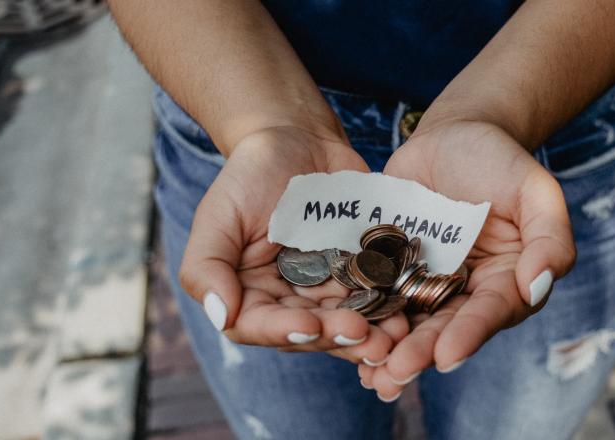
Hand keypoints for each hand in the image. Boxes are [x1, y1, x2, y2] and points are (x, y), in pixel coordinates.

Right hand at [178, 126, 408, 362]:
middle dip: (337, 336)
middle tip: (364, 334)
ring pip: (348, 322)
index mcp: (249, 293)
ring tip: (394, 335)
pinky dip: (391, 306)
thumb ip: (206, 266)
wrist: (298, 140)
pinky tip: (408, 310)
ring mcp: (328, 289)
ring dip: (372, 333)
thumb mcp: (218, 214)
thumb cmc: (250, 175)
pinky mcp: (361, 272)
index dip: (285, 331)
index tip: (310, 325)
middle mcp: (289, 300)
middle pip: (311, 332)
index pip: (260, 326)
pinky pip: (377, 295)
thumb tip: (221, 315)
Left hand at [359, 120, 575, 398]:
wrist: (453, 135)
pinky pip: (377, 296)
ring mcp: (426, 281)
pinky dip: (364, 318)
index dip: (469, 334)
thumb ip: (549, 238)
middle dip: (421, 352)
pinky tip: (344, 339)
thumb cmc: (500, 160)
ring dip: (389, 349)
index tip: (447, 356)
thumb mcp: (535, 190)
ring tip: (369, 374)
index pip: (490, 312)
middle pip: (445, 327)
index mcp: (506, 280)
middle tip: (396, 373)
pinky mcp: (392, 268)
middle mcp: (466, 291)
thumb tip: (538, 286)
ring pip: (409, 322)